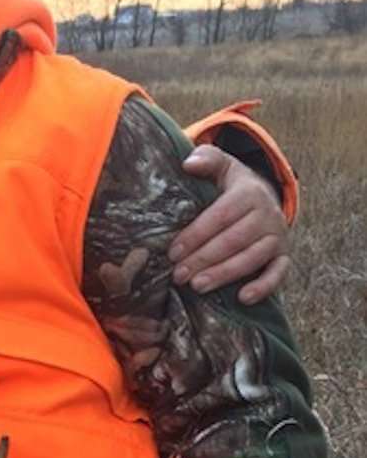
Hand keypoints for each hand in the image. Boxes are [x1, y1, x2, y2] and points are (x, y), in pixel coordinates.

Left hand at [170, 145, 289, 304]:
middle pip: (233, 240)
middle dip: (204, 259)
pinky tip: (243, 298)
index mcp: (249, 193)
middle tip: (179, 275)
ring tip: (198, 286)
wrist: (266, 197)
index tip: (173, 252)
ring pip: (252, 258)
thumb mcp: (222, 166)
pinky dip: (263, 287)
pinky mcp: (284, 255)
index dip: (196, 235)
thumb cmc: (233, 186)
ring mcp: (278, 237)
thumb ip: (206, 159)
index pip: (220, 216)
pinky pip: (278, 273)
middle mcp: (267, 215)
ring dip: (224, 274)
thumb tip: (188, 163)